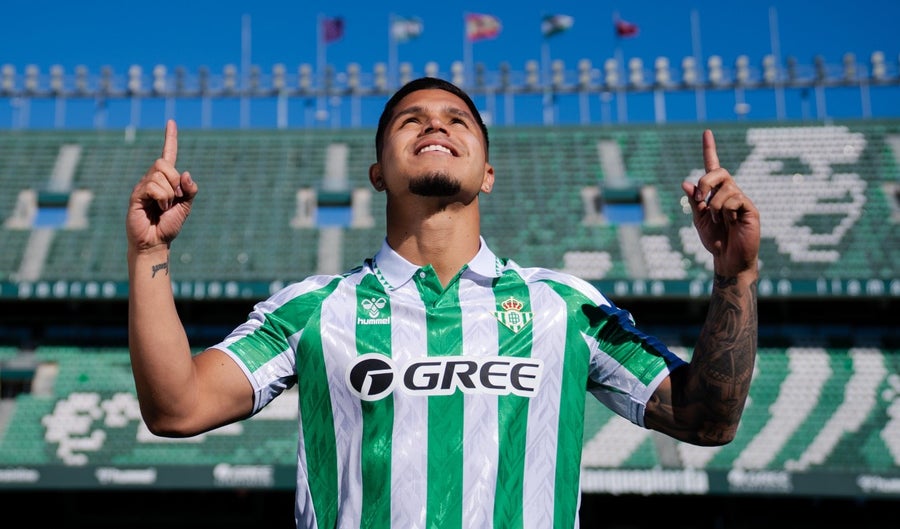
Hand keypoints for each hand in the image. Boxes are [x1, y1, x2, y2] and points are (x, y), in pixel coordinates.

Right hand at [126, 120, 197, 252]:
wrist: (156, 242)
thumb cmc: (169, 225)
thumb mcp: (186, 206)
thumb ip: (190, 190)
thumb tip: (185, 173)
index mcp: (166, 180)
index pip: (168, 154)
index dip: (170, 138)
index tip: (171, 122)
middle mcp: (152, 179)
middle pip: (163, 163)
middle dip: (174, 181)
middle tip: (173, 199)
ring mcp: (142, 186)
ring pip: (159, 176)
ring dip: (168, 195)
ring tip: (163, 208)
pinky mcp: (136, 195)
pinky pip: (153, 188)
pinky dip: (161, 199)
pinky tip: (157, 209)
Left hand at [681, 129, 759, 278]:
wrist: (728, 259)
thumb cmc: (715, 240)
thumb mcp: (699, 219)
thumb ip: (694, 202)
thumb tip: (685, 183)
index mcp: (716, 193)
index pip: (713, 166)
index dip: (709, 149)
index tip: (706, 132)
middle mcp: (730, 192)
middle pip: (719, 172)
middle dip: (705, 182)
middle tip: (700, 200)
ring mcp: (741, 199)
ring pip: (725, 189)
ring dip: (714, 206)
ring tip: (719, 220)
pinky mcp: (750, 209)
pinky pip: (735, 199)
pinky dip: (726, 211)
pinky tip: (731, 221)